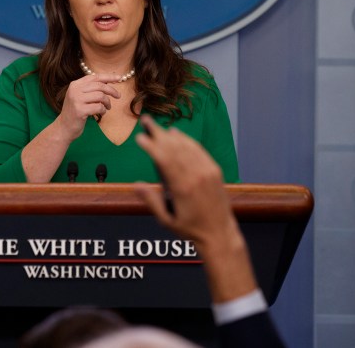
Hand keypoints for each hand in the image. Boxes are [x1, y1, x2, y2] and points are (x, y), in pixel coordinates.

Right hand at [56, 74, 121, 139]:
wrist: (64, 127)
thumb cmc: (76, 112)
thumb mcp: (80, 96)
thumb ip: (91, 89)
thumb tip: (109, 81)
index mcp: (75, 84)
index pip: (95, 77)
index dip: (108, 77)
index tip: (119, 78)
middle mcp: (75, 90)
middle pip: (100, 86)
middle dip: (111, 90)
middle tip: (118, 96)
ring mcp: (76, 100)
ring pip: (100, 96)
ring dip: (107, 102)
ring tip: (107, 108)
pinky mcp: (80, 110)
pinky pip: (99, 107)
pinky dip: (103, 110)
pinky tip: (101, 113)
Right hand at [133, 115, 235, 250]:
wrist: (219, 234)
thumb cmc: (190, 229)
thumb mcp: (166, 220)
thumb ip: (151, 200)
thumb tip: (135, 184)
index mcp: (183, 188)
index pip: (164, 160)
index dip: (151, 146)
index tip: (140, 137)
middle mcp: (196, 176)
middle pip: (174, 148)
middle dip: (158, 133)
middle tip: (146, 120)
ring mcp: (207, 172)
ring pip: (186, 147)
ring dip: (171, 134)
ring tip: (157, 125)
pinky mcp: (215, 171)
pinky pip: (199, 151)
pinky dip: (187, 140)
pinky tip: (177, 134)